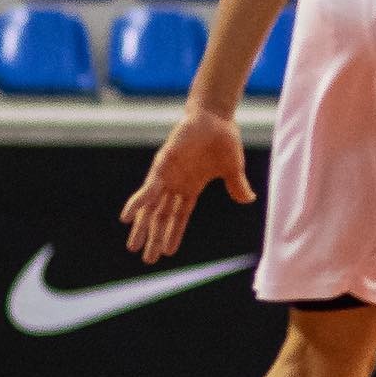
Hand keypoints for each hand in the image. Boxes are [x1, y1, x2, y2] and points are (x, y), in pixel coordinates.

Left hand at [120, 108, 256, 263]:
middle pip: (163, 217)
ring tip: (134, 247)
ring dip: (142, 227)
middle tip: (147, 260)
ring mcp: (167, 176)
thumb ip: (237, 186)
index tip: (168, 253)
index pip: (180, 216)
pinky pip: (148, 189)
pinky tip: (127, 218)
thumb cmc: (224, 139)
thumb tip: (248, 200)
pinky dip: (137, 203)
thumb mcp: (233, 169)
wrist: (215, 117)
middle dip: (155, 237)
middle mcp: (176, 185)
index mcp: (191, 187)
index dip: (174, 234)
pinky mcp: (162, 166)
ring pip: (151, 208)